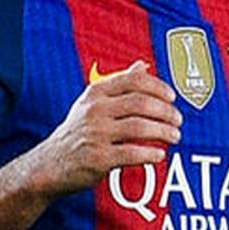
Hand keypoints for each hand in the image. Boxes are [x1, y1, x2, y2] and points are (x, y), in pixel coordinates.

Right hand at [30, 60, 181, 196]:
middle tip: (178, 120)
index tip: (172, 97)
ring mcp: (95, 134)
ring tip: (175, 136)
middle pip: (140, 104)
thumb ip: (119, 84)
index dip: (158, 87)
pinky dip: (150, 153)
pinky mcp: (98, 158)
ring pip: (139, 127)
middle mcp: (95, 110)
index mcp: (96, 93)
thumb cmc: (77, 132)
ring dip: (163, 132)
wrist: (50, 164)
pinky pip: (132, 153)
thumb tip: (142, 65)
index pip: (133, 81)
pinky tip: (159, 154)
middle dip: (165, 112)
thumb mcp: (92, 102)